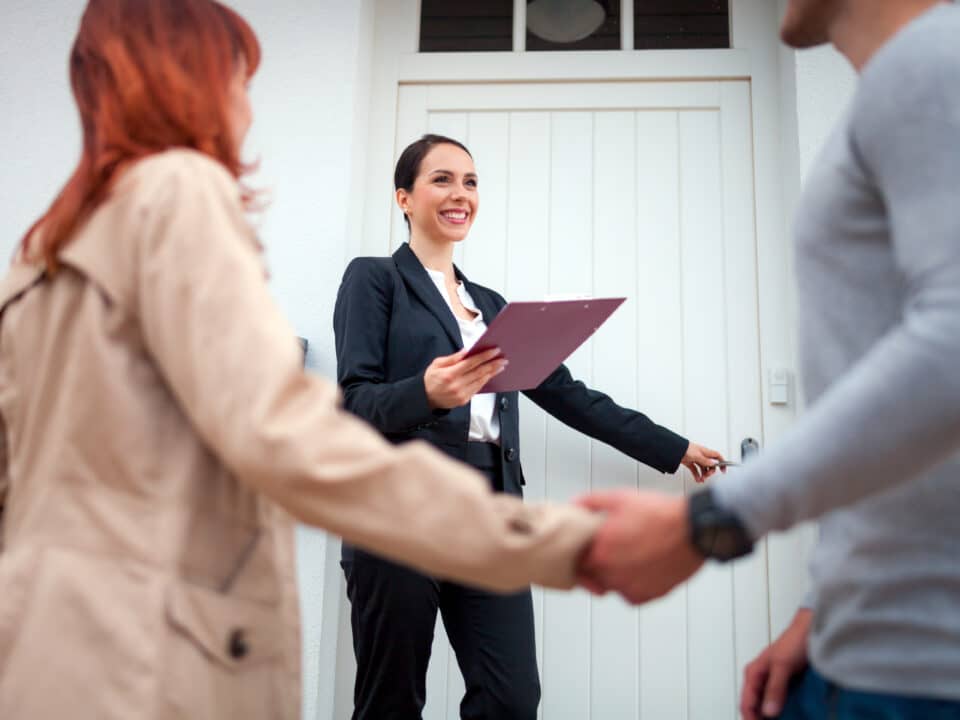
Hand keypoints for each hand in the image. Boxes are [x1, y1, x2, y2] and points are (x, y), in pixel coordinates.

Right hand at [423, 348, 506, 408]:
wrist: (425, 399)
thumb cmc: (430, 380)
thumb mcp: (437, 364)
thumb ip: (452, 358)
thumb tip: (466, 351)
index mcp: (449, 374)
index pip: (471, 363)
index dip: (484, 356)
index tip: (494, 350)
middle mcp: (457, 385)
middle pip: (479, 372)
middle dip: (493, 364)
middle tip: (502, 358)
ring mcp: (461, 394)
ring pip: (481, 381)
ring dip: (492, 372)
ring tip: (500, 365)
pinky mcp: (464, 400)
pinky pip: (478, 389)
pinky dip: (485, 380)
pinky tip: (490, 374)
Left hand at [575, 490, 703, 602]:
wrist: (694, 529)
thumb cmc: (660, 514)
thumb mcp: (620, 498)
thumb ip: (591, 502)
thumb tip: (575, 505)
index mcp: (601, 551)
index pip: (577, 560)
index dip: (583, 551)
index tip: (592, 544)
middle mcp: (613, 574)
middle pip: (592, 575)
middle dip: (598, 562)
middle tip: (613, 548)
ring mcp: (630, 587)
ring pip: (611, 586)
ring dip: (614, 575)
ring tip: (630, 555)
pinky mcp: (648, 595)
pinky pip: (630, 596)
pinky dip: (632, 585)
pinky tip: (640, 567)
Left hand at [682, 442, 724, 482]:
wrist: (674, 449)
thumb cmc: (685, 448)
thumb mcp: (697, 455)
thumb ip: (705, 461)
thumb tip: (713, 464)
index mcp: (705, 452)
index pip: (717, 456)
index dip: (722, 462)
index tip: (723, 470)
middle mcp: (701, 455)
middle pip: (710, 464)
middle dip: (710, 471)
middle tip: (707, 476)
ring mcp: (696, 459)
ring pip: (703, 468)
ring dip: (703, 475)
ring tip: (702, 479)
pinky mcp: (690, 462)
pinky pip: (695, 470)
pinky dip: (697, 475)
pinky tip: (697, 479)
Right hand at [740, 608, 811, 719]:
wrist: (813, 632)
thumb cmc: (794, 642)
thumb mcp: (782, 665)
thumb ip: (775, 689)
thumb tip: (768, 712)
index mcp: (753, 673)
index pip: (746, 704)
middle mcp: (761, 679)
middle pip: (755, 706)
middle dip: (761, 719)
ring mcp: (773, 682)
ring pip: (767, 706)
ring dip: (772, 717)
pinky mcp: (786, 685)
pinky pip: (780, 703)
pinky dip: (783, 712)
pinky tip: (791, 717)